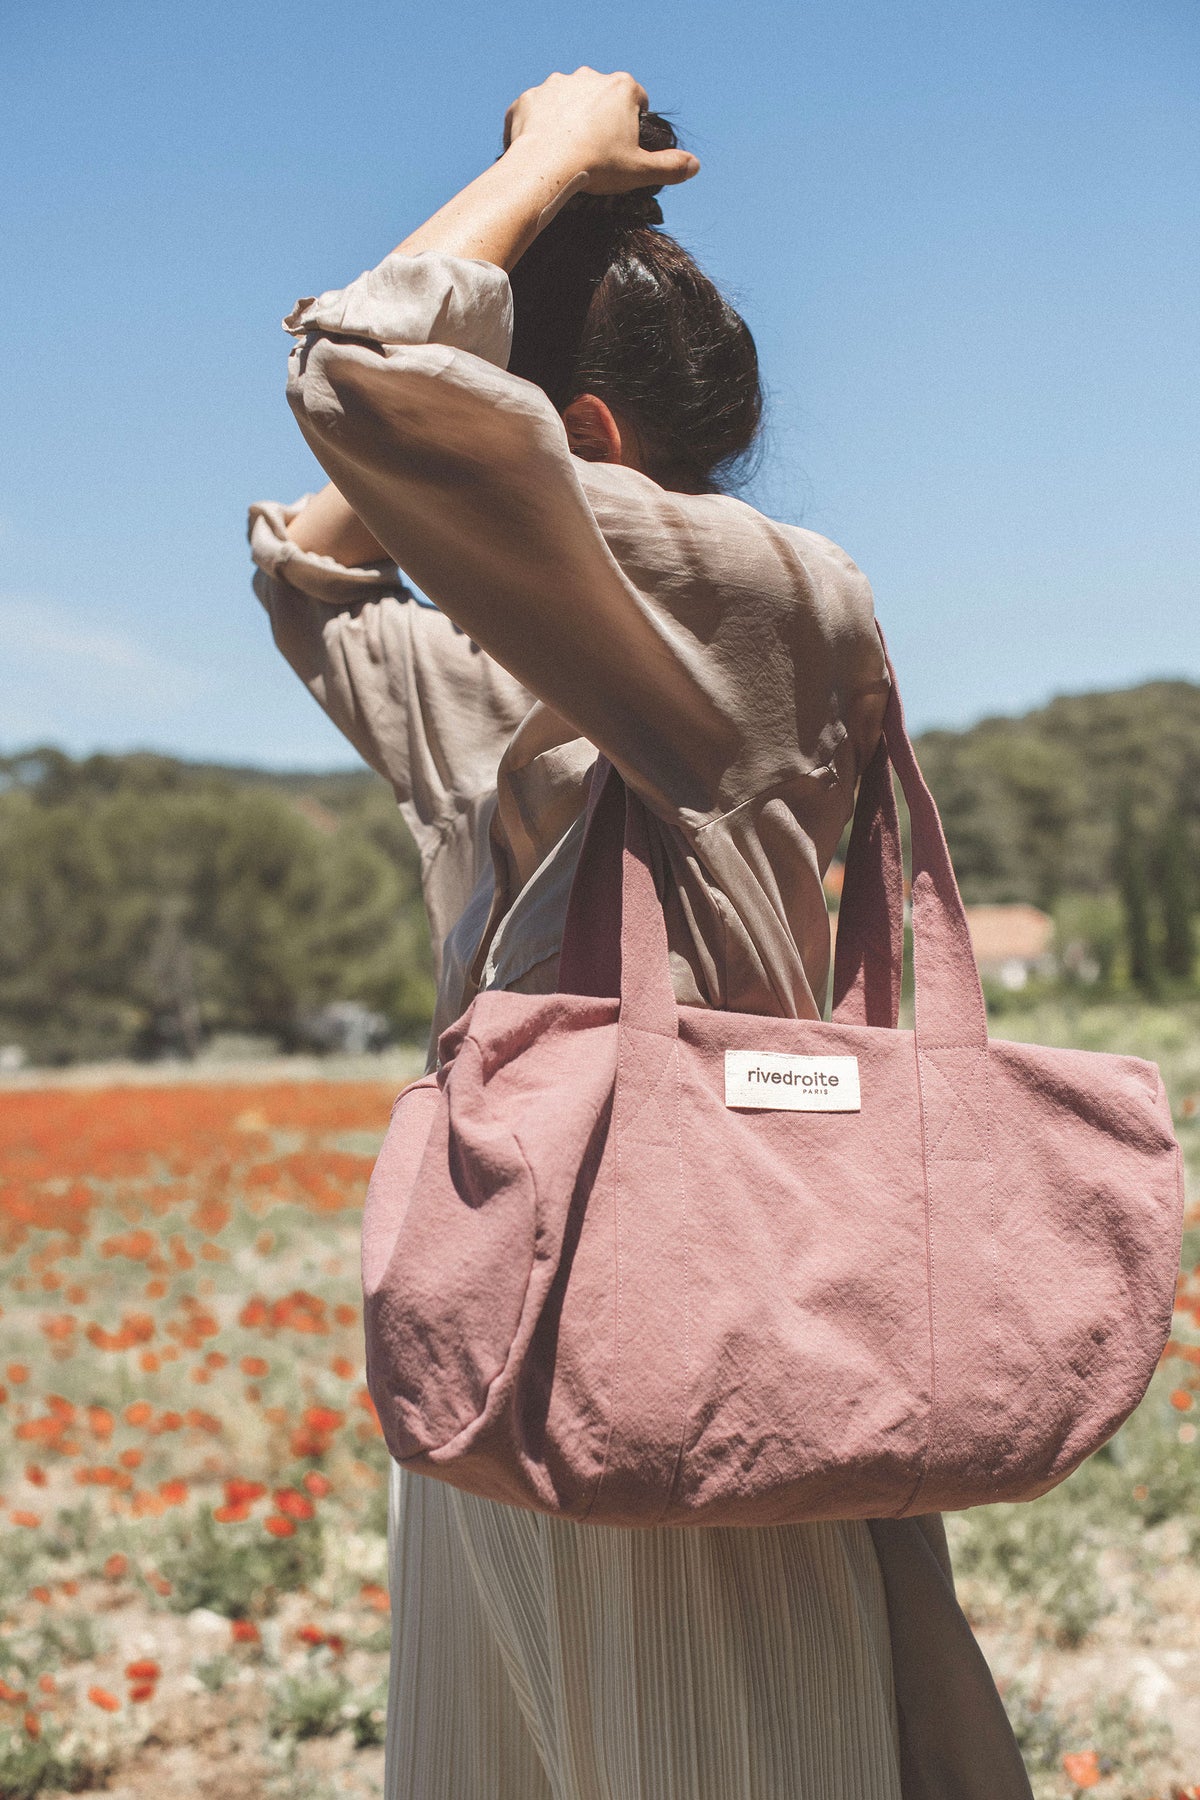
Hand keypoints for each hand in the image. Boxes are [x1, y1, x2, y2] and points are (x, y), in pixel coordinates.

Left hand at [503, 68, 699, 195]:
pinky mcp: (529, 98)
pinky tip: (541, 151)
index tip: (625, 144)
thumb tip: (695, 166)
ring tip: (567, 151)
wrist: (546, 167)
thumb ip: (670, 167)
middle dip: (600, 118)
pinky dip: (538, 128)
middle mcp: (589, 76)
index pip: (636, 99)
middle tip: (596, 150)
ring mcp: (555, 84)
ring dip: (568, 120)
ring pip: (567, 101)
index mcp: (621, 87)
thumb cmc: (596, 166)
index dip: (633, 122)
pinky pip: (535, 111)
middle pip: (600, 96)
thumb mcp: (640, 171)